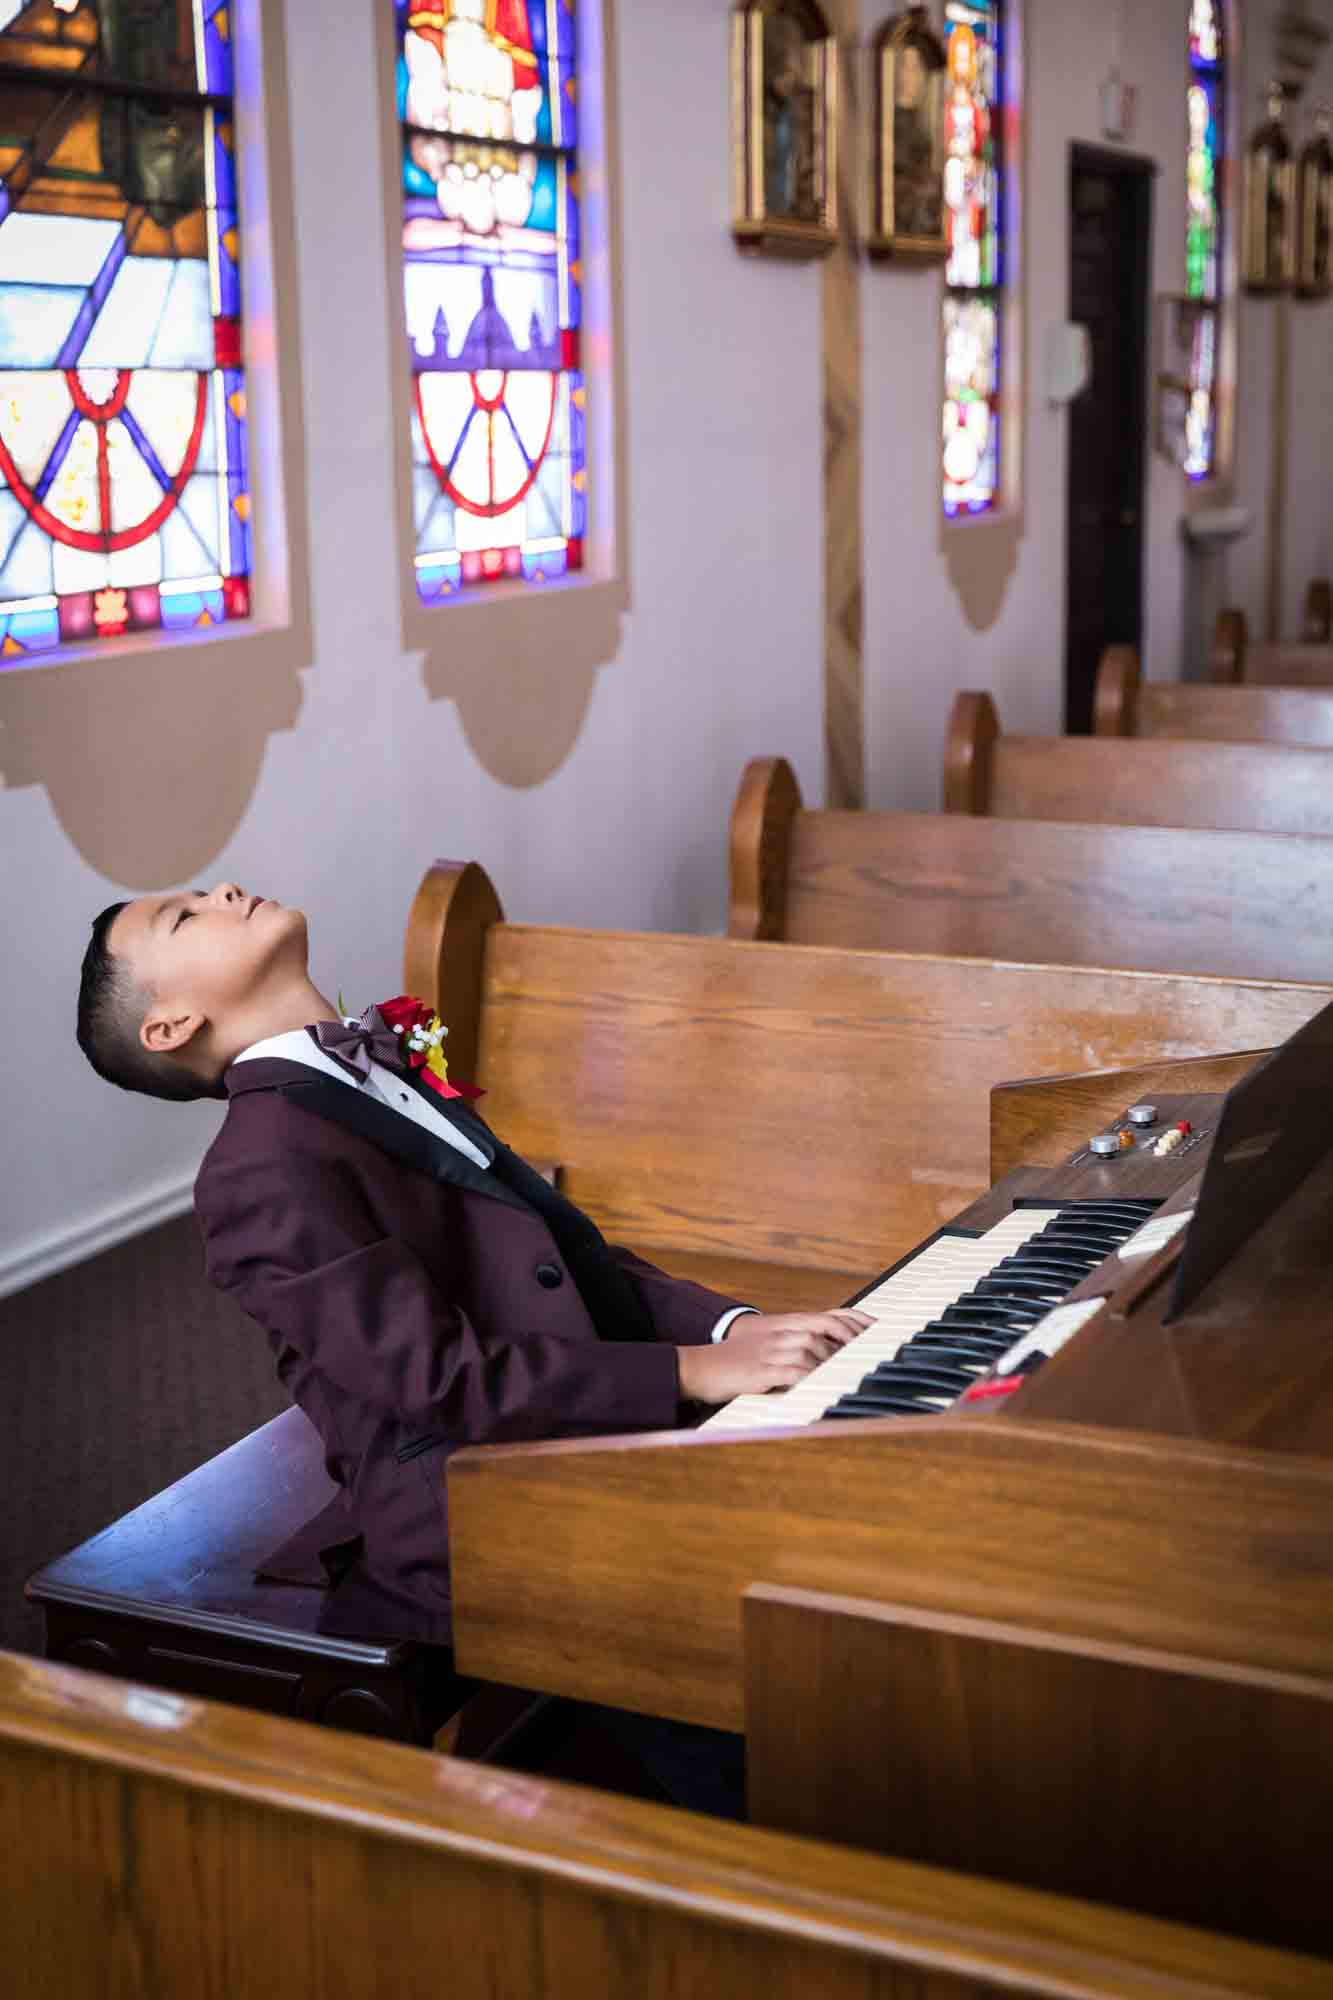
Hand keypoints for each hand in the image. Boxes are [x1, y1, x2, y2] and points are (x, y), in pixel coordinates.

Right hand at [677, 1309, 871, 1404]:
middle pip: (827, 1331)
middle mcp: (782, 1333)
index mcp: (785, 1325)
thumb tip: (824, 1354)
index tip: (880, 1330)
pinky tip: (824, 1385)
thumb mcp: (766, 1346)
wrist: (698, 1365)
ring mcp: (772, 1351)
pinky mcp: (762, 1371)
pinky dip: (812, 1378)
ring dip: (834, 1363)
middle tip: (874, 1355)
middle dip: (853, 1342)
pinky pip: (795, 1372)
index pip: (830, 1316)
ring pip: (814, 1351)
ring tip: (853, 1373)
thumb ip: (794, 1346)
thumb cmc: (734, 1360)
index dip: (858, 1321)